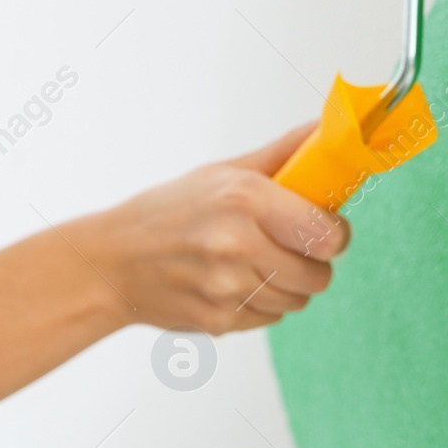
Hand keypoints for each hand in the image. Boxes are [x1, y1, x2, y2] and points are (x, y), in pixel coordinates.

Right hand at [72, 123, 350, 334]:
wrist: (112, 262)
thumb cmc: (171, 211)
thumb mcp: (224, 172)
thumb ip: (285, 154)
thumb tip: (329, 125)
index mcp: (244, 198)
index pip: (327, 235)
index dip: (335, 235)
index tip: (325, 229)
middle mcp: (236, 244)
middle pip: (318, 274)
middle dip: (311, 262)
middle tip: (287, 246)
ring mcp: (226, 287)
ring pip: (297, 300)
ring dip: (286, 285)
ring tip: (253, 264)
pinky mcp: (219, 321)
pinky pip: (270, 318)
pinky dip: (260, 304)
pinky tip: (231, 283)